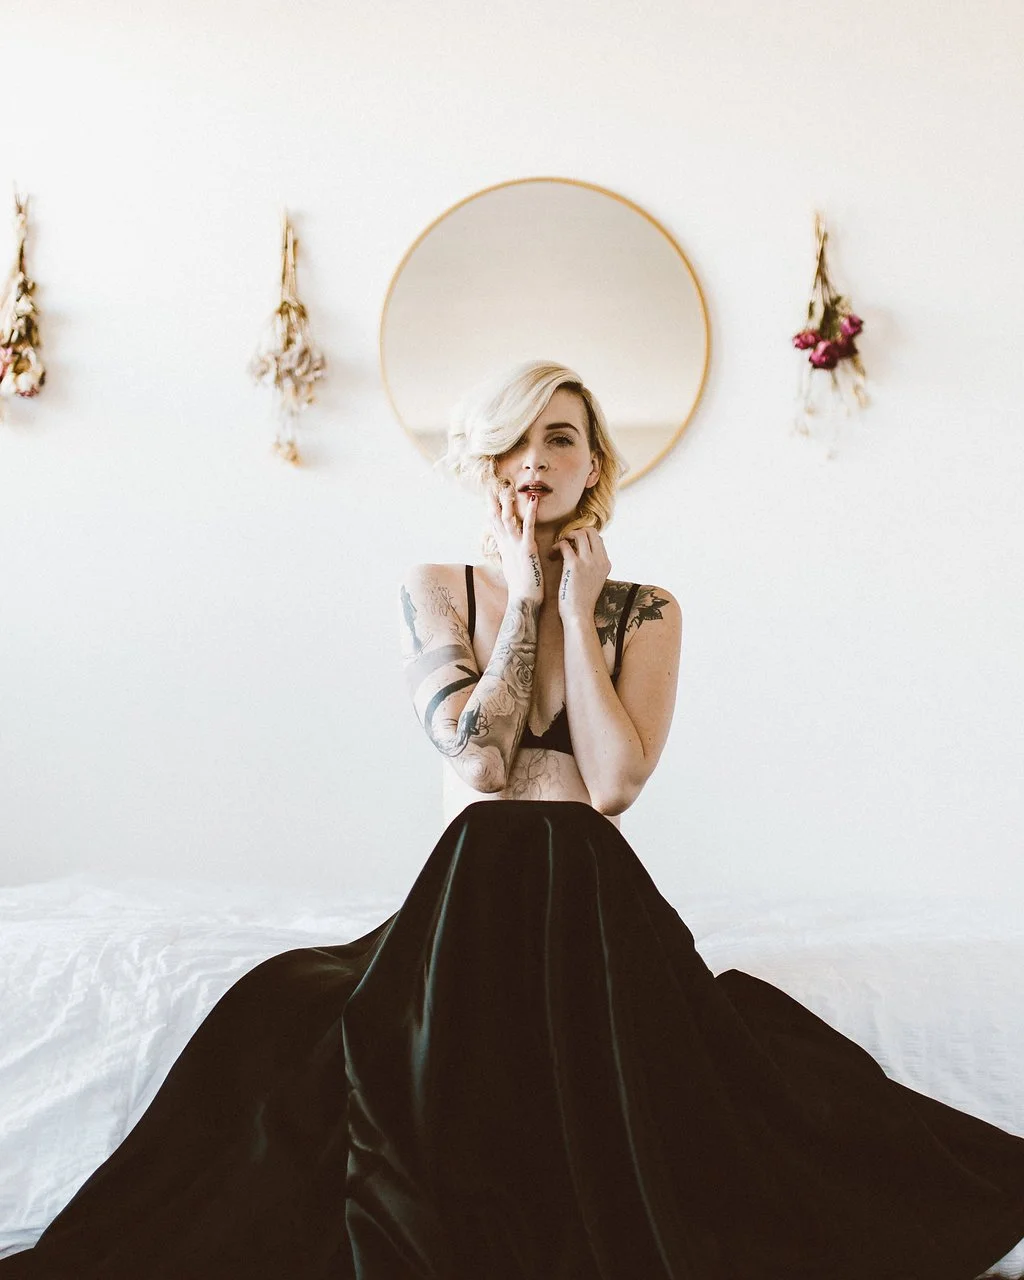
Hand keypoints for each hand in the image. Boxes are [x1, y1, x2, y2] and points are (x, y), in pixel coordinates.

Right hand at [489, 480, 543, 602]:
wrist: (524, 599)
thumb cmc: (521, 586)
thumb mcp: (512, 567)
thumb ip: (509, 555)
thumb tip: (508, 550)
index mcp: (504, 548)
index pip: (494, 524)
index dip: (491, 509)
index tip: (489, 495)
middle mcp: (506, 545)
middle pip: (496, 518)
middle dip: (493, 502)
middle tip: (492, 485)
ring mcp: (515, 546)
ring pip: (508, 519)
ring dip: (508, 503)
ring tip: (509, 488)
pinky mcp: (527, 549)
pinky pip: (528, 526)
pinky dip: (530, 512)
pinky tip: (534, 500)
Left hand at [552, 528, 610, 621]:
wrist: (579, 615)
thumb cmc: (582, 600)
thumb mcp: (595, 581)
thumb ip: (594, 566)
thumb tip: (585, 552)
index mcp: (606, 563)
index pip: (598, 538)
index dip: (585, 538)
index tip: (574, 545)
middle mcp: (599, 560)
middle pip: (590, 531)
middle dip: (576, 532)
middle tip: (566, 542)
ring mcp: (588, 561)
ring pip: (579, 534)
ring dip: (566, 537)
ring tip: (559, 547)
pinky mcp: (574, 565)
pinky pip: (565, 544)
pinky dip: (556, 546)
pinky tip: (552, 554)